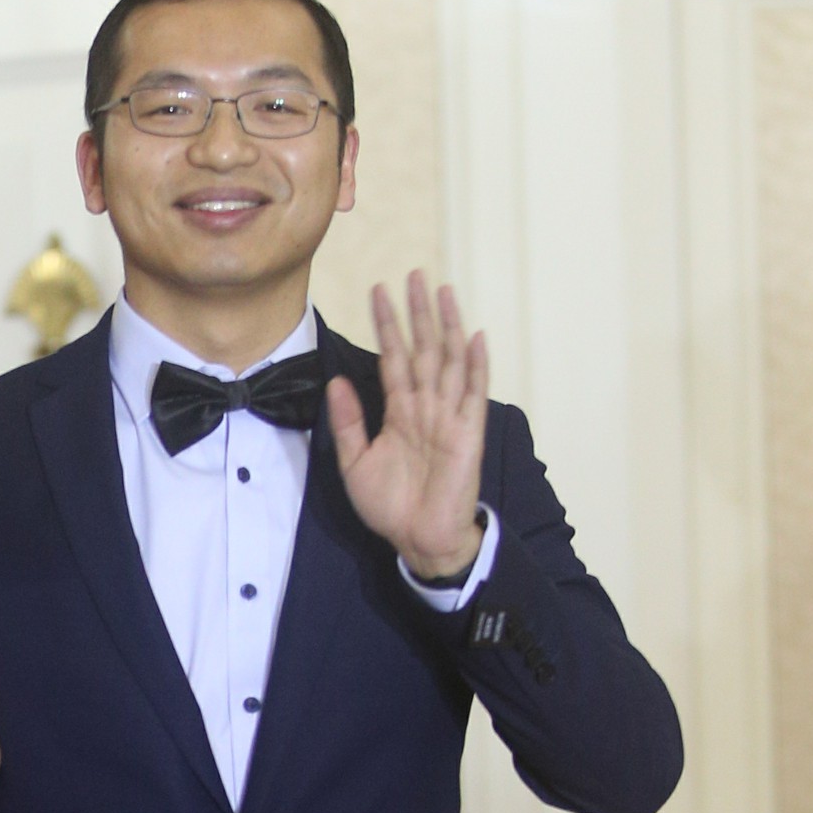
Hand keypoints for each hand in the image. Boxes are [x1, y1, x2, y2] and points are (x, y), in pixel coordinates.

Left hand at [326, 272, 488, 579]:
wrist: (417, 539)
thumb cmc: (389, 505)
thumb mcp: (355, 462)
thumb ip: (348, 422)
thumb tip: (336, 382)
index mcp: (400, 410)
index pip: (393, 357)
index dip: (387, 324)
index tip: (379, 291)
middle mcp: (426, 406)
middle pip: (423, 348)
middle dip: (418, 312)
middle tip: (414, 274)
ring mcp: (449, 416)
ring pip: (448, 360)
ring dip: (447, 325)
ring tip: (443, 291)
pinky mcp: (469, 432)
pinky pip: (473, 393)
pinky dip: (475, 365)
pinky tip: (475, 337)